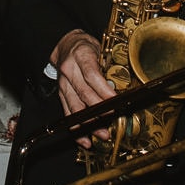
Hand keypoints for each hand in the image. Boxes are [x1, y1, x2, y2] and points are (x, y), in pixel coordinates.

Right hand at [51, 29, 116, 146]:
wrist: (67, 45)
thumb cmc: (87, 47)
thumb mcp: (100, 50)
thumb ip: (109, 68)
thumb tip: (124, 88)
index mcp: (81, 56)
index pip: (92, 75)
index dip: (104, 90)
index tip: (116, 102)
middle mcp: (69, 70)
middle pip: (84, 93)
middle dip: (99, 110)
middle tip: (111, 121)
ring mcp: (63, 83)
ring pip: (75, 106)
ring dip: (88, 123)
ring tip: (101, 134)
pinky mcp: (61, 94)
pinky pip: (67, 113)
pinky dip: (75, 128)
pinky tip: (84, 139)